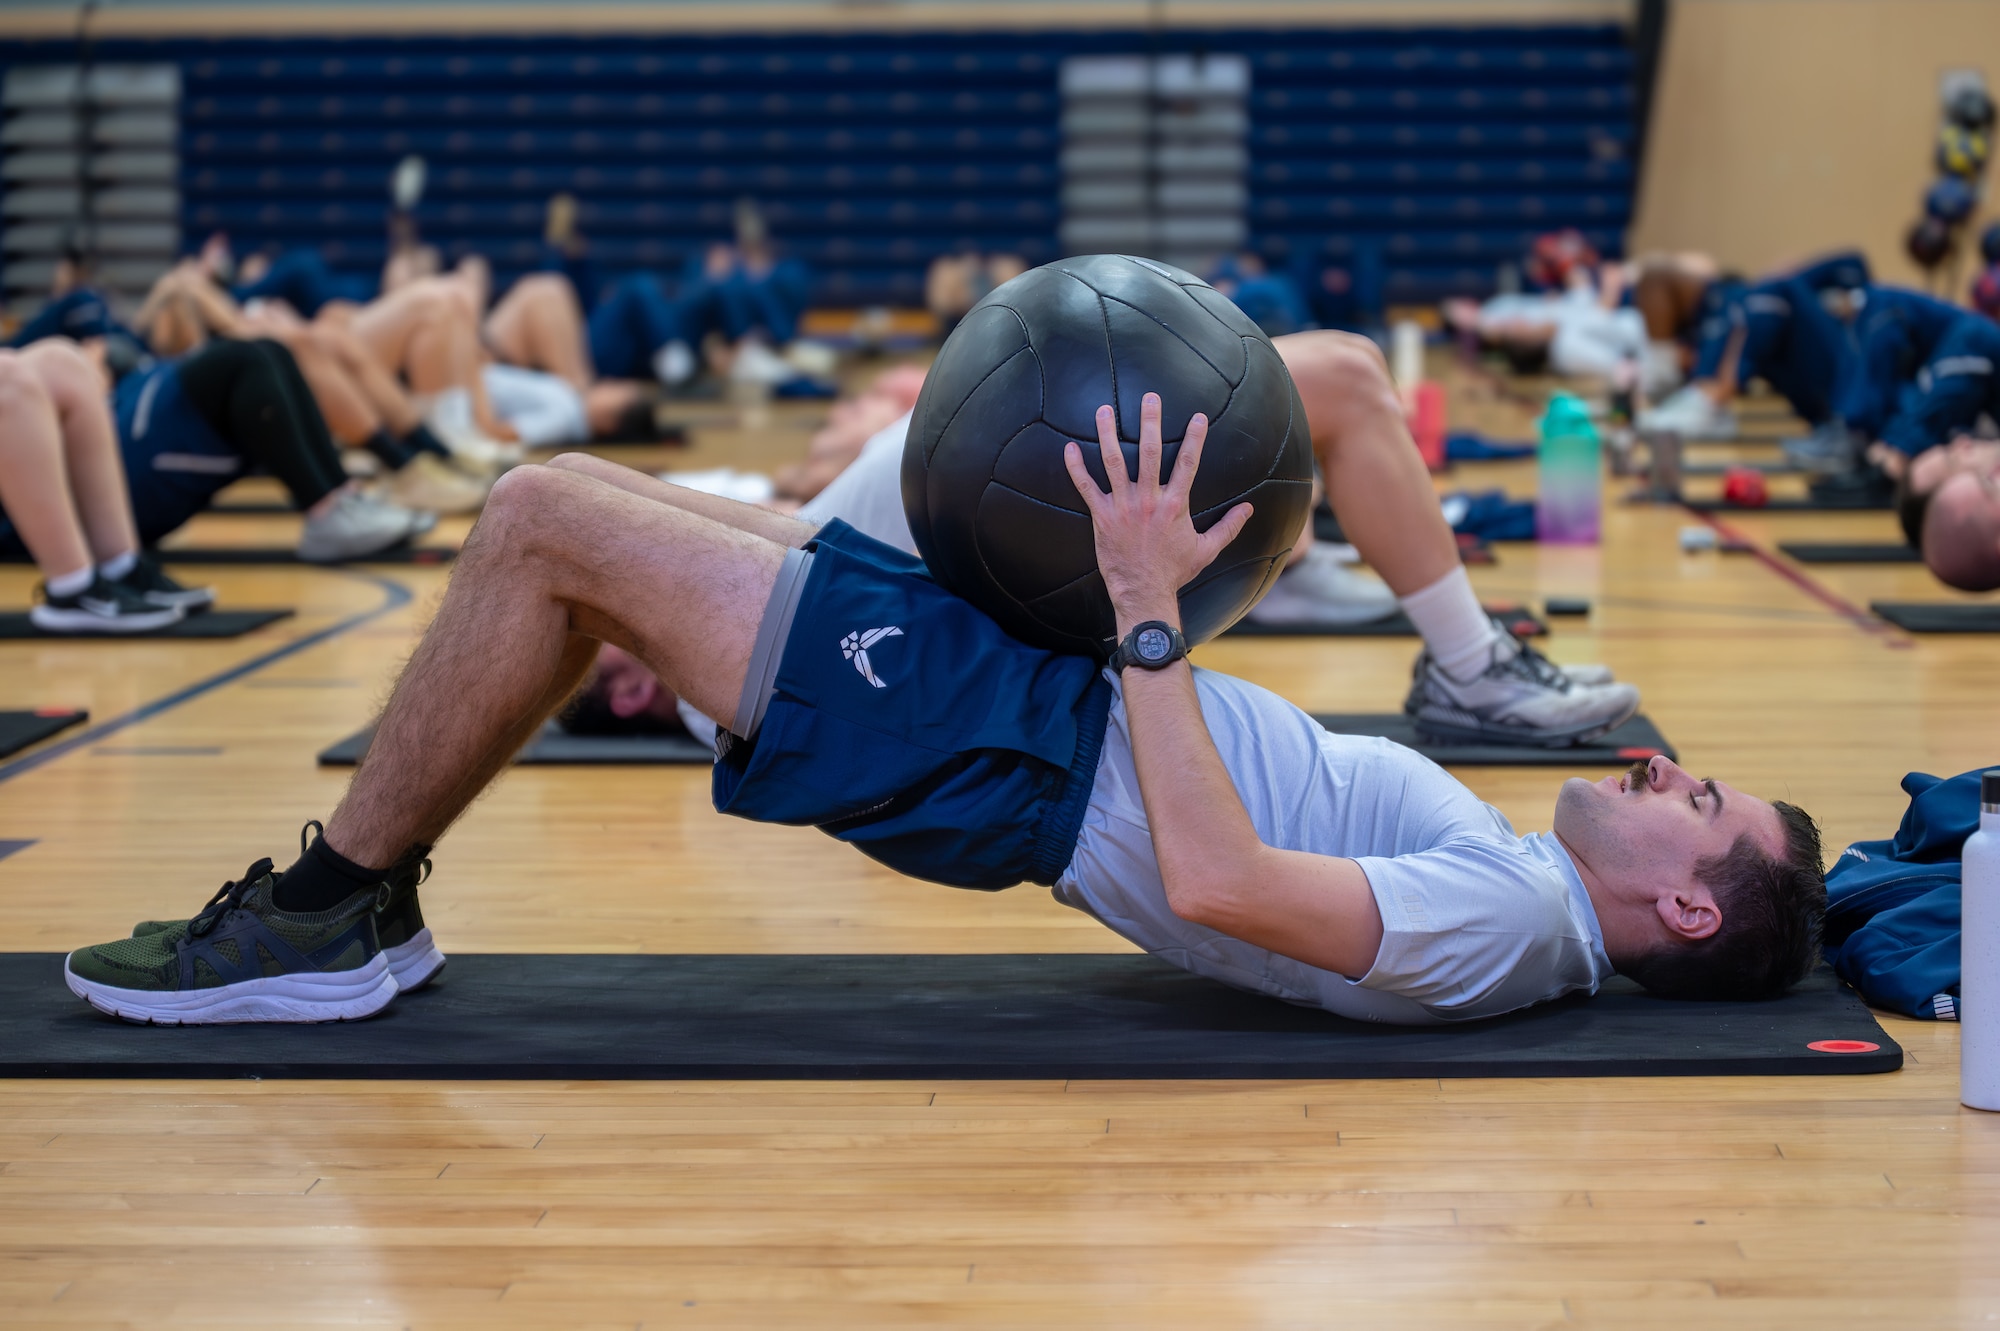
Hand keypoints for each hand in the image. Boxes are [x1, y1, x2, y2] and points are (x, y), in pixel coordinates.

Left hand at [1062, 392, 1252, 634]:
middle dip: (1150, 422)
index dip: (1194, 438)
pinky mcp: (1102, 517)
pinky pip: (1086, 487)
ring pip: (1113, 462)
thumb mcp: (1206, 550)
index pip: (1187, 463)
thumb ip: (1229, 527)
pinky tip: (1069, 448)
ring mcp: (1123, 507)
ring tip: (1104, 410)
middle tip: (1150, 397)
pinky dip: (1076, 468)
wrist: (1144, 592)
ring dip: (1108, 434)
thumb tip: (1249, 509)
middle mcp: (1148, 500)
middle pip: (1149, 452)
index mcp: (1174, 505)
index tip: (1198, 417)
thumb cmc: (1174, 572)